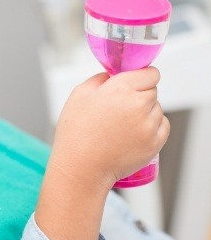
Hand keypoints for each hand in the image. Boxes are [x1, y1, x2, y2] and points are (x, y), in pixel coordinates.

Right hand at [50, 66, 169, 190]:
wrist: (82, 166)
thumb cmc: (76, 131)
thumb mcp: (79, 94)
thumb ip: (100, 79)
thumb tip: (112, 75)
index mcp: (120, 88)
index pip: (150, 73)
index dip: (141, 76)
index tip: (134, 81)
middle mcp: (138, 105)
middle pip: (152, 90)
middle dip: (140, 94)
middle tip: (121, 106)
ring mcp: (148, 125)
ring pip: (157, 109)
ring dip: (146, 111)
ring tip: (123, 123)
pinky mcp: (155, 143)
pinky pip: (162, 127)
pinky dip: (152, 127)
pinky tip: (133, 132)